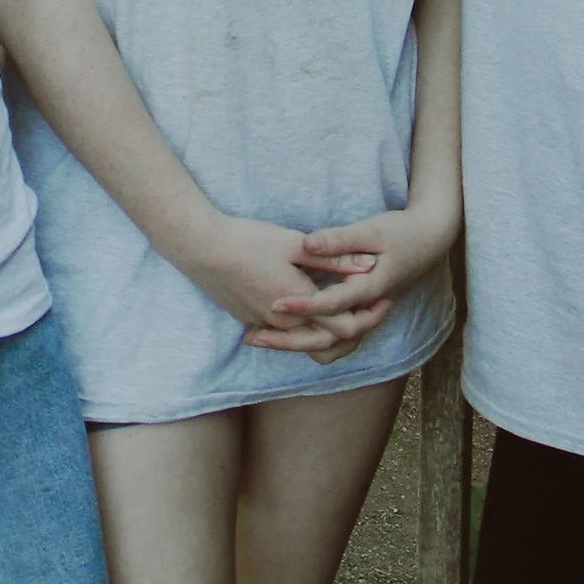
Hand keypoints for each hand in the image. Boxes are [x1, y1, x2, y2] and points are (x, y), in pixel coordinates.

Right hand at [175, 213, 373, 354]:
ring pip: (303, 340)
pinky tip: (304, 306)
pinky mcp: (249, 319)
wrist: (201, 249)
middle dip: (351, 329)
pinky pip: (281, 333)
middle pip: (327, 342)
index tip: (381, 301)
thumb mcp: (295, 244)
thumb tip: (370, 266)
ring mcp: (264, 324)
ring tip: (340, 307)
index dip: (367, 317)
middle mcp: (284, 323)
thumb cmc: (249, 241)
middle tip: (369, 309)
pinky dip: (299, 326)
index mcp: (300, 304)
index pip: (345, 328)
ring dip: (324, 329)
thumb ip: (334, 259)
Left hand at [245, 204, 459, 364]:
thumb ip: (339, 240)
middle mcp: (368, 310)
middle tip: (255, 337)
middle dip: (290, 341)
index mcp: (371, 288)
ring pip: (332, 346)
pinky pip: (334, 337)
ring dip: (298, 345)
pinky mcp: (361, 313)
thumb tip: (308, 243)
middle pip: (328, 341)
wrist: (431, 241)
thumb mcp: (372, 229)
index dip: (303, 306)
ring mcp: (366, 315)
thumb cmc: (401, 231)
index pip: (332, 305)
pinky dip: (311, 338)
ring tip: (262, 338)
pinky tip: (285, 328)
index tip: (275, 303)